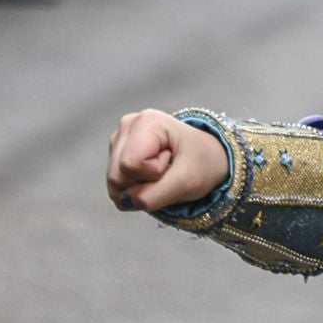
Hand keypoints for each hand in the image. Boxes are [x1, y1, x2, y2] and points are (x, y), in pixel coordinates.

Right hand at [106, 109, 229, 212]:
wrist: (208, 159)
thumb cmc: (203, 162)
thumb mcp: (186, 182)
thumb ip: (153, 195)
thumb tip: (125, 201)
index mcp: (147, 121)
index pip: (130, 165)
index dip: (152, 174)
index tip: (172, 162)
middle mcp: (128, 125)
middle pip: (117, 175)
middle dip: (142, 184)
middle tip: (167, 170)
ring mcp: (120, 139)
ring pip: (114, 182)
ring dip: (138, 188)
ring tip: (161, 172)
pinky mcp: (117, 153)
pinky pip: (116, 185)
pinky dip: (134, 189)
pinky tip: (151, 176)